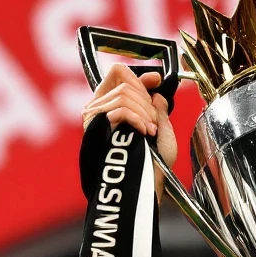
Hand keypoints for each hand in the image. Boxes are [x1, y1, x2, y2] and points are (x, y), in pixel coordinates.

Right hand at [81, 64, 176, 199]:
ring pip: (124, 95)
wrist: (146, 182)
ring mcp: (94, 116)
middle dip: (147, 102)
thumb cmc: (154, 163)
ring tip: (150, 132)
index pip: (118, 74)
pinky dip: (138, 118)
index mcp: (112, 107)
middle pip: (125, 83)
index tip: (156, 80)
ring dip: (144, 113)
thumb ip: (157, 108)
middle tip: (153, 124)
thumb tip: (155, 87)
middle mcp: (98, 108)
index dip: (139, 75)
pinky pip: (121, 108)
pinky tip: (145, 133)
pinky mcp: (95, 124)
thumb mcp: (161, 129)